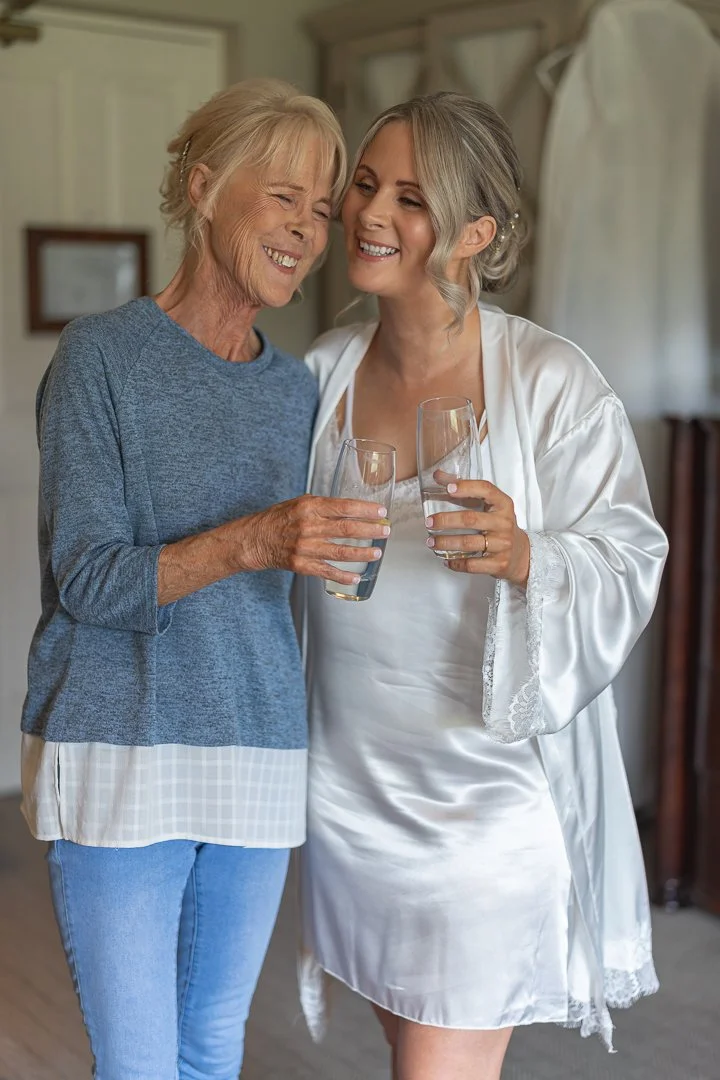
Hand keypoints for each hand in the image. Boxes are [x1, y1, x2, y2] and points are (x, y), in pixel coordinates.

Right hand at [237, 494, 389, 585]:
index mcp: (309, 507)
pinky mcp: (301, 564)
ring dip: (362, 553)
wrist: (254, 539)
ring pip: (340, 551)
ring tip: (377, 553)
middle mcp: (308, 526)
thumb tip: (351, 509)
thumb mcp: (299, 503)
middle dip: (370, 530)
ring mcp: (305, 547)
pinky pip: (326, 571)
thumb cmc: (278, 519)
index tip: (381, 512)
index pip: (344, 506)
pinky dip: (343, 576)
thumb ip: (323, 506)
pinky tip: (356, 577)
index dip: (365, 510)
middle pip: (346, 528)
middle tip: (386, 531)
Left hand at [425, 479, 529, 587]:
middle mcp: (504, 523)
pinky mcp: (499, 563)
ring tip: (431, 541)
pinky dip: (456, 563)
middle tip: (429, 522)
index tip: (448, 488)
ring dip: (446, 542)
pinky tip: (446, 559)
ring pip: (469, 543)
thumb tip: (438, 475)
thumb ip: (465, 490)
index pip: (486, 490)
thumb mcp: (489, 506)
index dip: (466, 487)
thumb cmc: (499, 525)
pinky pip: (473, 564)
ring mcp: (503, 544)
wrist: (521, 554)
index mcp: (503, 504)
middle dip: (446, 520)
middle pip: (471, 519)